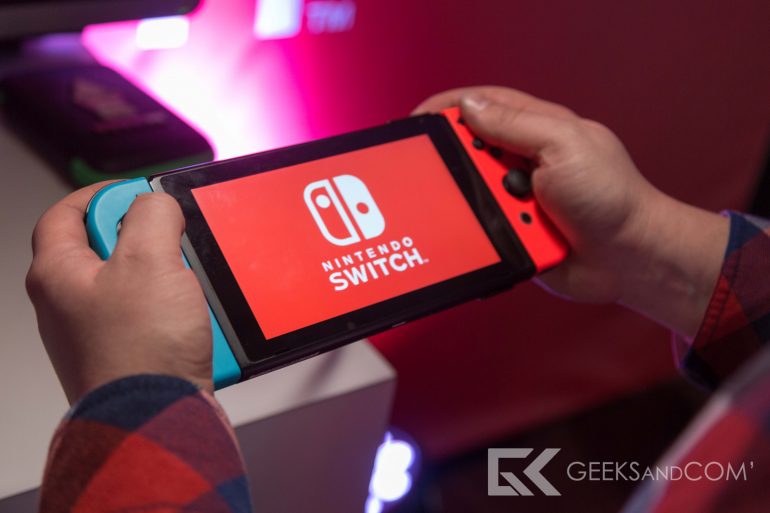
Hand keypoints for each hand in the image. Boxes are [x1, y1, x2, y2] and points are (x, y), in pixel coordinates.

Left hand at [26, 183, 212, 403]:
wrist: (158, 421)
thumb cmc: (139, 354)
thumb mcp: (150, 261)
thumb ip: (152, 216)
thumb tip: (155, 203)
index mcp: (59, 274)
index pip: (66, 214)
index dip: (104, 195)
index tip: (137, 193)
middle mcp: (72, 305)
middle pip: (112, 250)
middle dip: (153, 244)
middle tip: (174, 246)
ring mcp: (102, 332)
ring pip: (143, 285)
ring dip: (176, 283)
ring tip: (190, 294)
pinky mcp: (133, 354)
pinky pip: (161, 319)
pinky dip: (184, 315)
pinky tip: (197, 323)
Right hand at [414, 86, 727, 336]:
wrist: (628, 259)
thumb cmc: (611, 197)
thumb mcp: (564, 145)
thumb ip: (516, 124)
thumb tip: (467, 107)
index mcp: (536, 129)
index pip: (481, 106)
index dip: (447, 109)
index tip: (418, 122)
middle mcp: (522, 161)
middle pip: (467, 152)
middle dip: (457, 166)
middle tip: (447, 177)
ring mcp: (516, 198)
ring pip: (471, 196)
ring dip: (480, 207)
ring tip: (506, 217)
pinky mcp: (512, 232)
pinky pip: (480, 230)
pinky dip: (484, 235)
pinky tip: (501, 239)